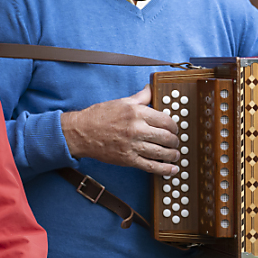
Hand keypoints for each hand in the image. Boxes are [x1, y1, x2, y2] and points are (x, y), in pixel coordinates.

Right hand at [61, 85, 180, 175]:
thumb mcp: (122, 101)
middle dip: (175, 141)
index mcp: (137, 112)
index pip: (165, 120)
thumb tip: (151, 88)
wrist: (81, 132)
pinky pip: (151, 166)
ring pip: (161, 152)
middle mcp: (136, 128)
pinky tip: (171, 170)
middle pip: (166, 137)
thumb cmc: (100, 115)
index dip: (174, 126)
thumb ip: (141, 97)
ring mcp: (133, 145)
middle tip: (175, 142)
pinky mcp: (128, 159)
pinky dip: (164, 169)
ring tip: (175, 155)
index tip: (174, 129)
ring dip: (172, 155)